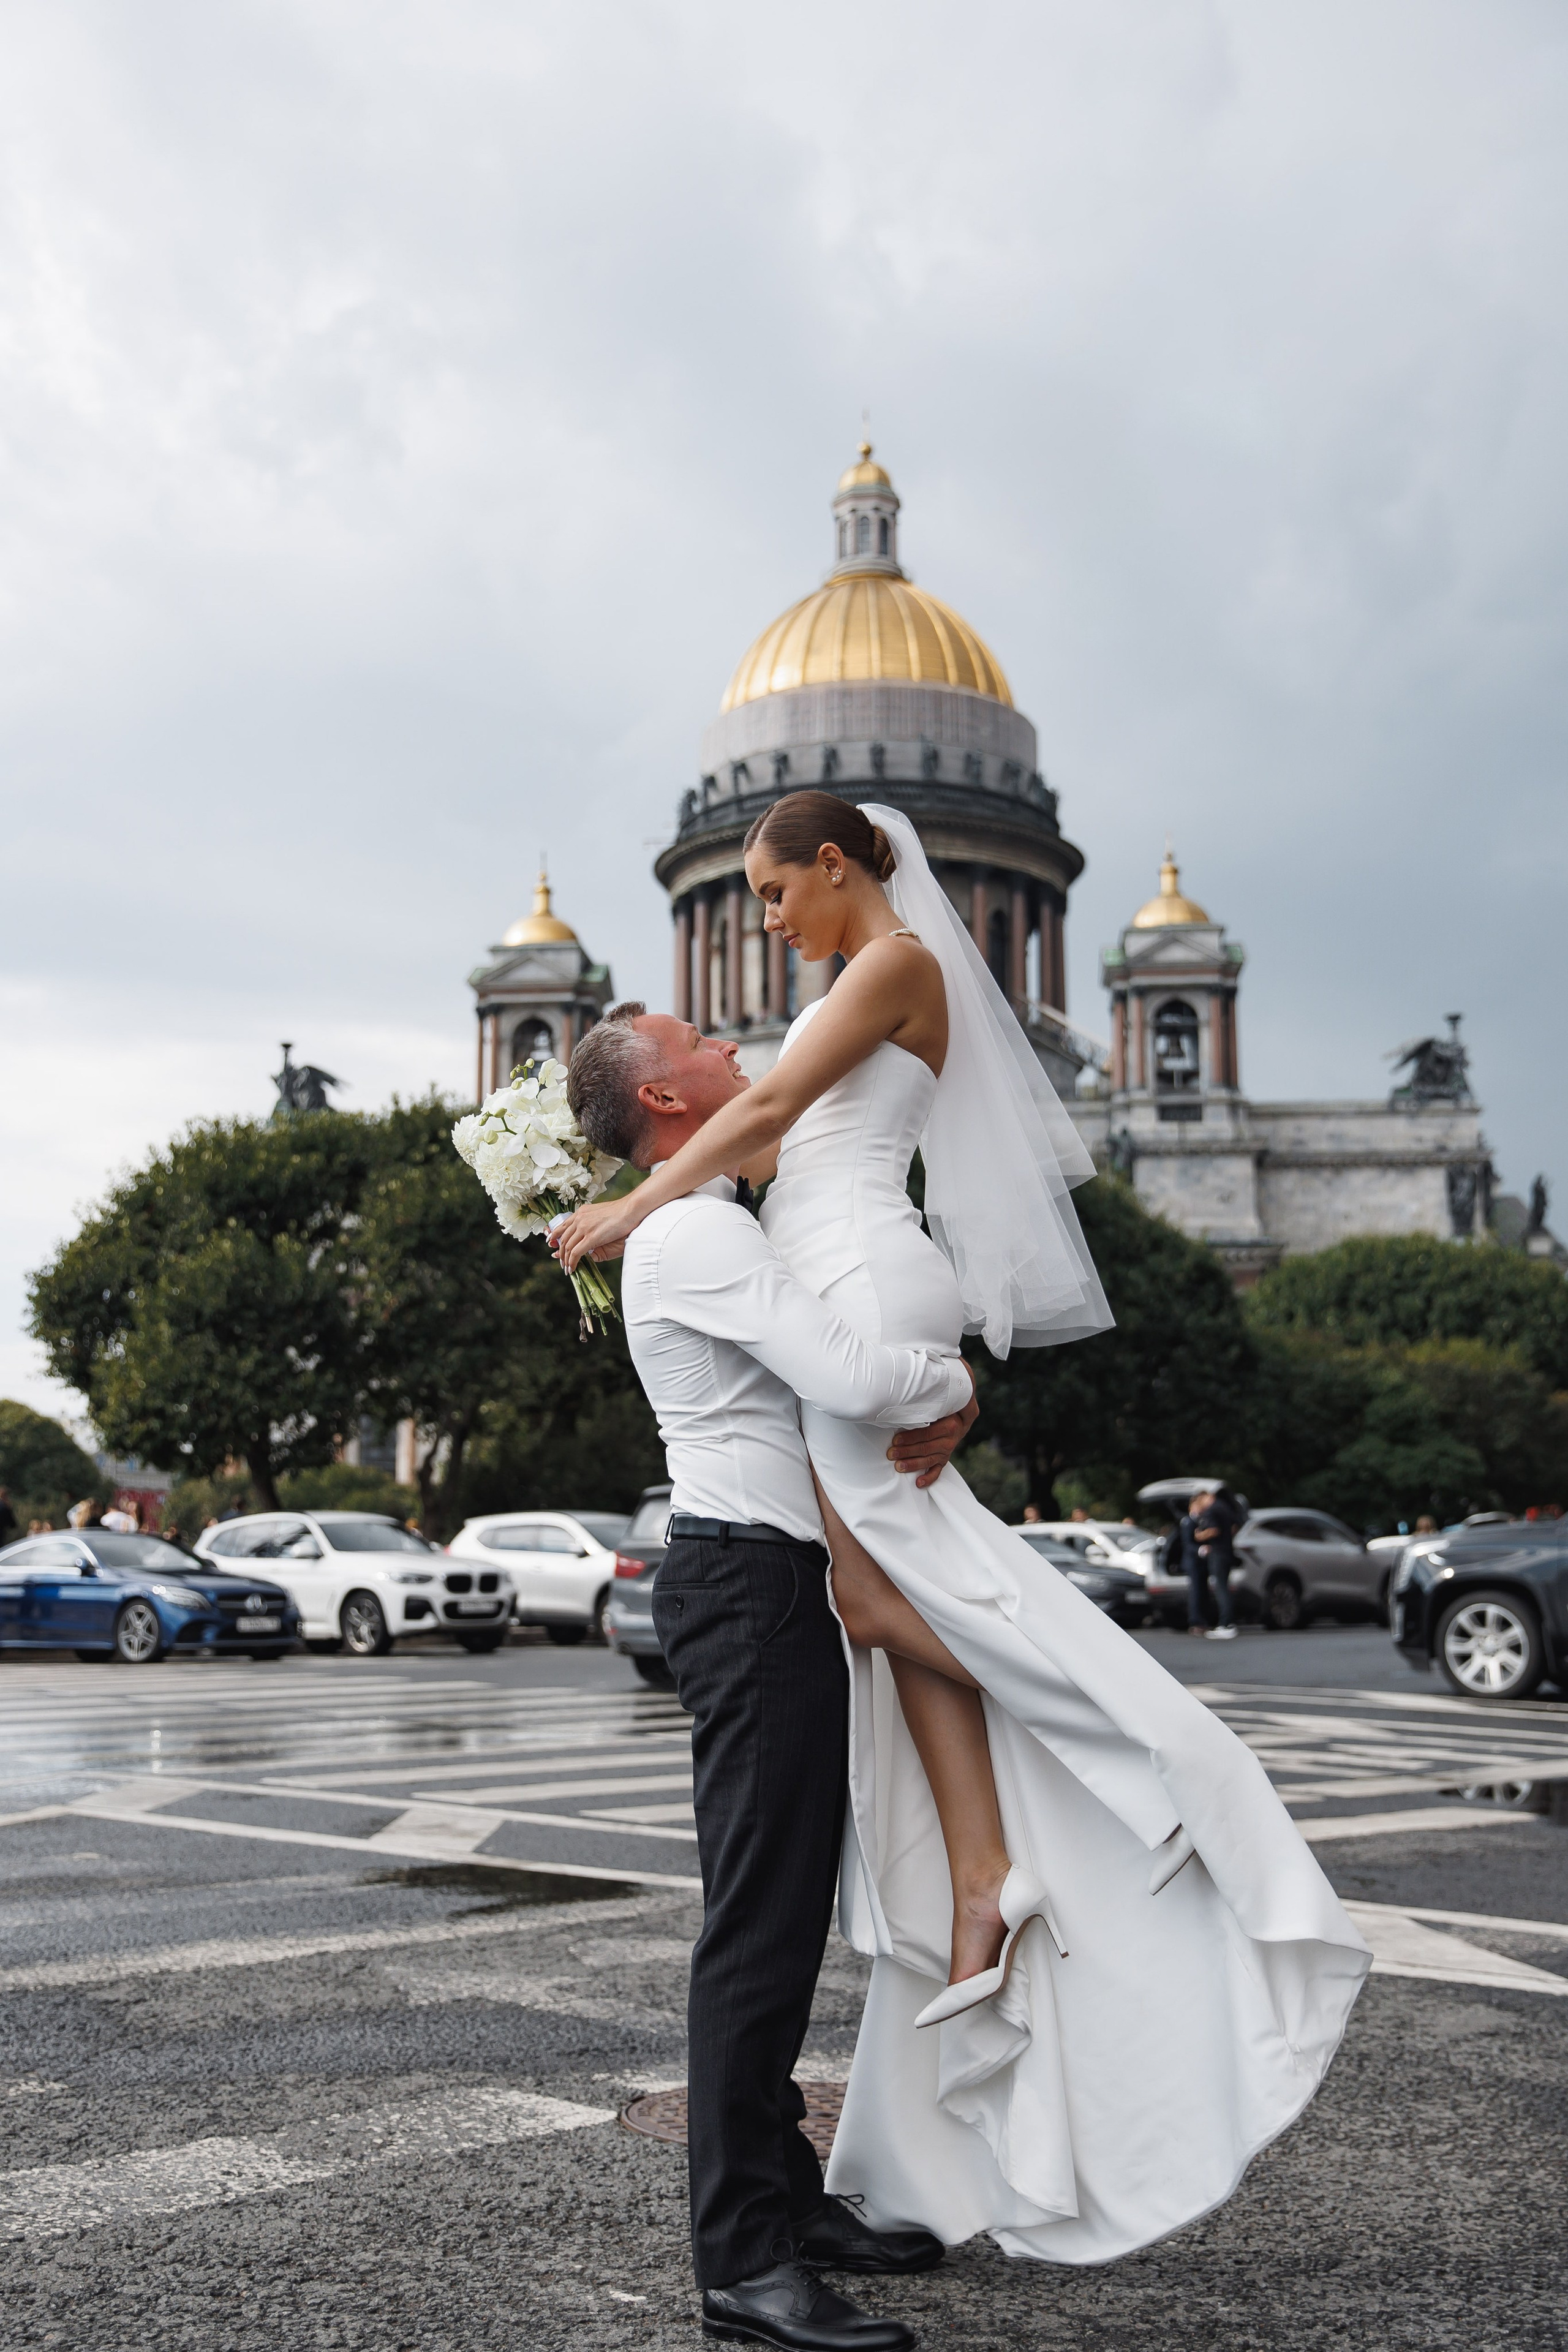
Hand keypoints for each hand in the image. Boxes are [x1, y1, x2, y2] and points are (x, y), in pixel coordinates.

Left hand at [550, 1196, 640, 1272]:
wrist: (630, 1209)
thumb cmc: (620, 1212)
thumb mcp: (599, 1215)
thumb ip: (590, 1224)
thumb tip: (587, 1235)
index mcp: (581, 1212)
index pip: (562, 1226)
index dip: (555, 1236)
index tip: (551, 1244)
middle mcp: (579, 1219)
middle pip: (563, 1238)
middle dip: (560, 1252)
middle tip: (561, 1261)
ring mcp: (584, 1228)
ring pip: (568, 1247)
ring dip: (565, 1260)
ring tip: (567, 1268)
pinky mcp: (591, 1237)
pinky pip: (576, 1253)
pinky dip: (572, 1262)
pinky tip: (573, 1268)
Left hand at [887, 1364, 978, 1488]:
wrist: (957, 1413)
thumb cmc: (939, 1406)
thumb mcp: (936, 1403)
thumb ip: (926, 1404)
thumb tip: (902, 1399)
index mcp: (950, 1423)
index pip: (927, 1433)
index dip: (910, 1437)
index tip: (895, 1440)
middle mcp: (951, 1438)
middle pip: (926, 1447)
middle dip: (907, 1451)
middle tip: (890, 1454)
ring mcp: (948, 1449)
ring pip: (930, 1459)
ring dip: (913, 1464)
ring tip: (898, 1466)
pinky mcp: (945, 1458)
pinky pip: (938, 1470)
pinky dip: (929, 1477)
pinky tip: (919, 1483)